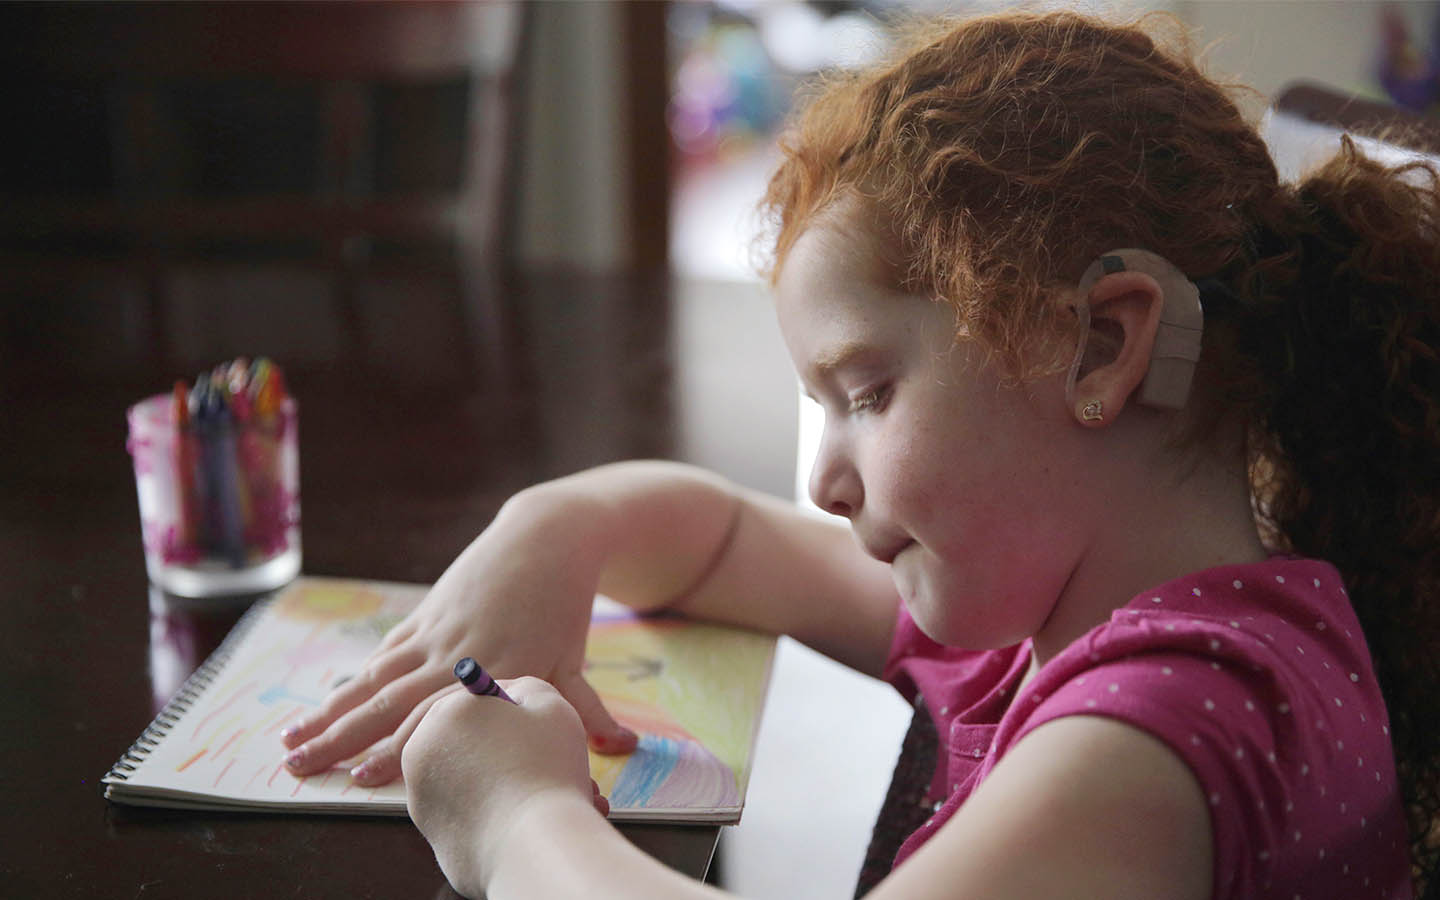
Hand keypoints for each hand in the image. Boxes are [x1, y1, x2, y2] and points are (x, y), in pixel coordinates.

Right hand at [280, 498, 638, 784]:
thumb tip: (620, 748)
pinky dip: (354, 679)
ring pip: (373, 679)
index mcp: (492, 671)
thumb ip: (585, 711)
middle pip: (388, 702)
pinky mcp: (426, 615)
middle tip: (297, 766)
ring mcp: (434, 632)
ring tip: (290, 739)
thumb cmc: (565, 607)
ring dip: (330, 712)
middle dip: (340, 738)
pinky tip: (328, 700)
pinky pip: (384, 654)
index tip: (361, 778)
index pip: (435, 719)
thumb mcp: (573, 662)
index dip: (397, 749)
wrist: (548, 538)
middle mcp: (455, 654)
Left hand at [403, 678, 600, 896]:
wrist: (534, 846)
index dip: (513, 711)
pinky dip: (496, 812)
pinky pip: (470, 813)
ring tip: (555, 791)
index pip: (477, 699)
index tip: (535, 726)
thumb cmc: (544, 766)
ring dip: (510, 781)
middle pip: (471, 741)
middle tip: (550, 759)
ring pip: (473, 779)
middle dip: (512, 750)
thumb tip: (511, 695)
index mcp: (444, 713)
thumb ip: (524, 688)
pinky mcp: (435, 838)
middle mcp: (421, 754)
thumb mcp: (547, 702)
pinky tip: (532, 816)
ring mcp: (422, 799)